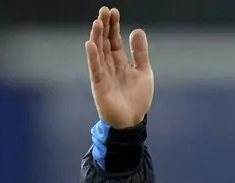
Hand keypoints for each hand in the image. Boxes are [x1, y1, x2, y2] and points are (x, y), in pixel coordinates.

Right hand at [86, 7, 153, 128]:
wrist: (132, 120)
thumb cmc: (137, 98)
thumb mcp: (144, 71)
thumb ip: (140, 52)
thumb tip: (137, 30)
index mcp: (120, 61)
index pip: (114, 39)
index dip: (114, 26)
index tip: (114, 11)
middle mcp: (109, 65)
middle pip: (104, 42)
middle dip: (104, 26)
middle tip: (104, 10)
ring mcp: (103, 74)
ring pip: (98, 52)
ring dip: (97, 37)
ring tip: (97, 22)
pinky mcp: (99, 85)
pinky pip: (95, 68)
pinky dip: (93, 57)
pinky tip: (91, 44)